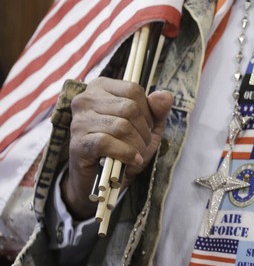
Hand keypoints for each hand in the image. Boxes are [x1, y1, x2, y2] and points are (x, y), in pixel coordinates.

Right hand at [62, 77, 172, 219]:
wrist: (102, 179)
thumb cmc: (124, 146)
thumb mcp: (147, 126)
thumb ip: (157, 109)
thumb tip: (165, 95)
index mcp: (101, 87)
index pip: (133, 89)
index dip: (147, 111)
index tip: (148, 126)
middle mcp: (86, 99)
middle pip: (129, 107)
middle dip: (144, 130)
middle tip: (144, 143)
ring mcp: (79, 120)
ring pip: (121, 126)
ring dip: (137, 144)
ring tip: (138, 153)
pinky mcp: (77, 142)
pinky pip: (107, 143)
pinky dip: (125, 153)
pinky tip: (132, 160)